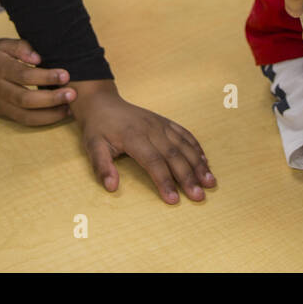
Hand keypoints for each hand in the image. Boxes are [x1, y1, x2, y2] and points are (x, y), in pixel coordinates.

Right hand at [0, 37, 76, 124]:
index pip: (23, 74)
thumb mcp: (1, 44)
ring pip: (24, 115)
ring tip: (70, 108)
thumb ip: (20, 46)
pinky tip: (59, 114)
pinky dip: (42, 120)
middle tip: (72, 94)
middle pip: (25, 98)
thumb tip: (37, 57)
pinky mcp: (2, 114)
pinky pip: (23, 121)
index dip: (45, 76)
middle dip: (51, 98)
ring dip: (49, 114)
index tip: (65, 75)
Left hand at [69, 80, 216, 204]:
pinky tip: (205, 162)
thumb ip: (102, 167)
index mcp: (133, 136)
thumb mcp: (92, 147)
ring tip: (210, 182)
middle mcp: (151, 129)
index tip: (173, 200)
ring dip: (199, 164)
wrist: (103, 103)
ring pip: (184, 145)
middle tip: (199, 196)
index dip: (164, 181)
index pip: (153, 161)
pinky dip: (197, 148)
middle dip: (188, 177)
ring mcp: (160, 124)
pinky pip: (185, 134)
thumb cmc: (98, 128)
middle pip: (174, 155)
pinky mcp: (165, 122)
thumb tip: (112, 187)